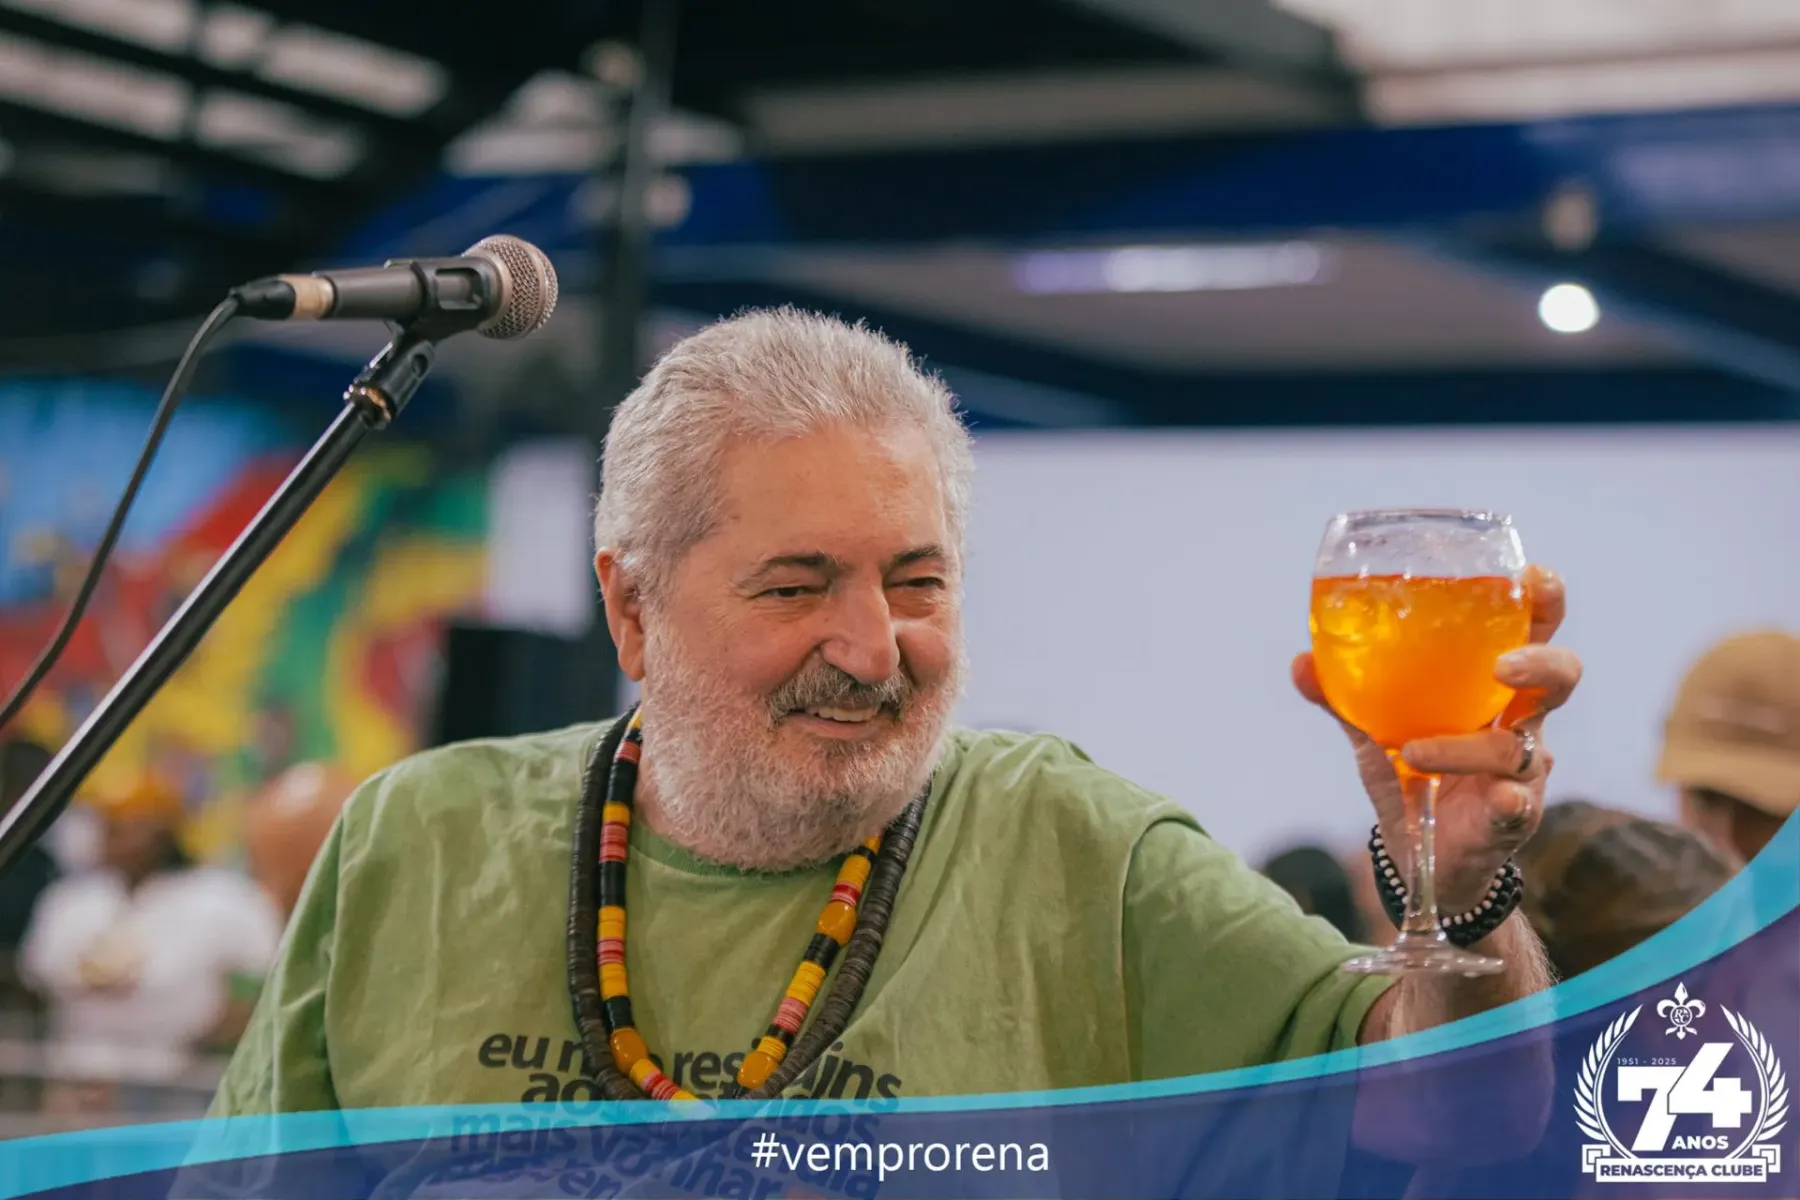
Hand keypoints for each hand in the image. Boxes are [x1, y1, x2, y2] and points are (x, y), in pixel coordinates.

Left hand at [1292, 565, 1582, 911]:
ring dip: (1466, 748)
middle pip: (1560, 678)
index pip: (1532, 632)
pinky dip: (1507, 799)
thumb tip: (1301, 662)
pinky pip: (1519, 804)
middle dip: (1541, 663)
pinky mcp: (1514, 816)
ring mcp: (1522, 771)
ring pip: (1521, 748)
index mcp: (1491, 686)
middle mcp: (1518, 721)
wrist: (1419, 852)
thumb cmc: (1410, 770)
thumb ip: (1343, 696)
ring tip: (1411, 751)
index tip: (1534, 577)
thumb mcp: (1372, 730)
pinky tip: (1492, 797)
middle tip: (1502, 664)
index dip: (1542, 603)